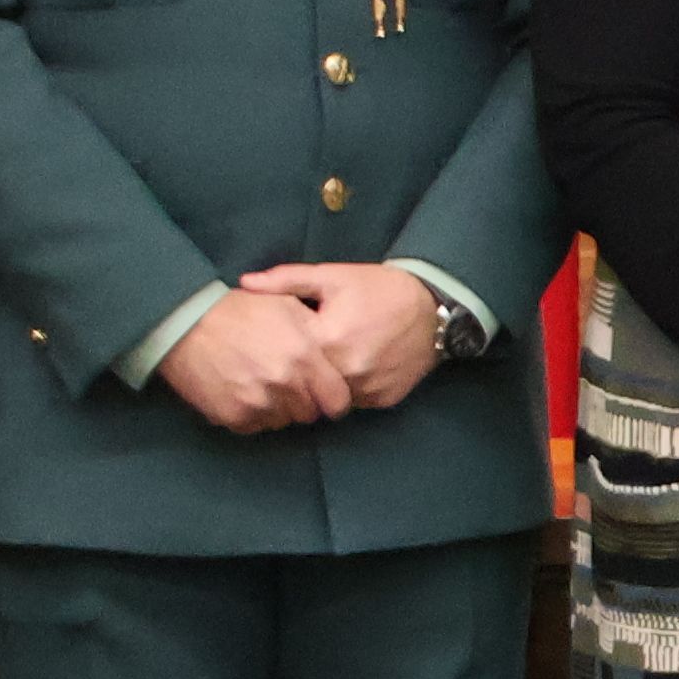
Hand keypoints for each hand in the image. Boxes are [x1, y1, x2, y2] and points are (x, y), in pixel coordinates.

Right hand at [160, 286, 351, 434]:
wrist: (185, 323)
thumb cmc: (238, 310)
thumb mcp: (286, 306)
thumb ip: (315, 333)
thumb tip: (334, 355)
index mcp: (303, 355)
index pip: (337, 400)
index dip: (331, 397)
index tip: (323, 392)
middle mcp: (284, 383)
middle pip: (309, 414)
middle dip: (302, 401)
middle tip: (285, 383)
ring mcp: (258, 403)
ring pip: (282, 421)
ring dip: (276, 408)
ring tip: (259, 383)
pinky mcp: (233, 417)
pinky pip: (254, 426)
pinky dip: (251, 414)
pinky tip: (241, 391)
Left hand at [238, 259, 441, 414]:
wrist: (434, 307)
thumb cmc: (378, 288)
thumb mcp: (332, 276)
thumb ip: (286, 281)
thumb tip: (244, 283)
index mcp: (329, 338)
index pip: (287, 357)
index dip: (280, 351)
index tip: (276, 346)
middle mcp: (348, 370)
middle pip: (307, 382)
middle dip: (302, 372)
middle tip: (301, 359)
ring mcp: (368, 389)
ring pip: (331, 397)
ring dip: (326, 385)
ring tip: (330, 364)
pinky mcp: (384, 400)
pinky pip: (356, 402)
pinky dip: (351, 390)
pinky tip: (355, 369)